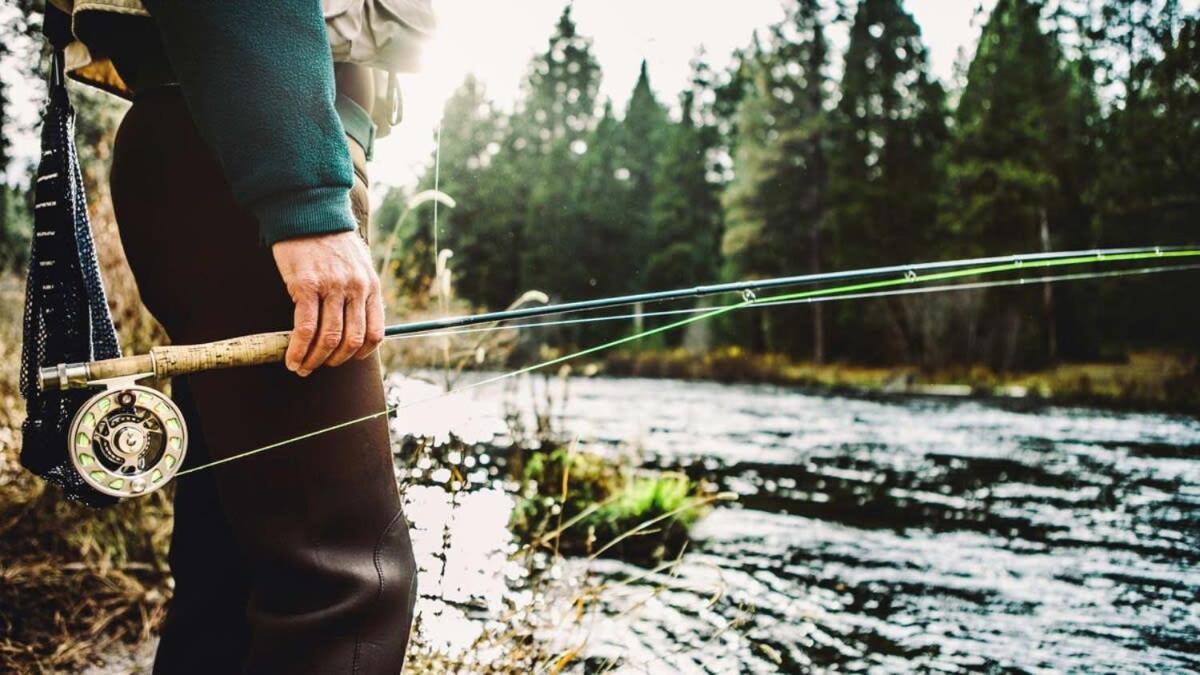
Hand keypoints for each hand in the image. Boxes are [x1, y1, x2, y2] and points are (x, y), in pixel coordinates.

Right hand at [271, 231, 383, 375]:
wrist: (308, 213)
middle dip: (335, 361)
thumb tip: (355, 325)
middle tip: (319, 365)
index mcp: (370, 286)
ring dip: (315, 360)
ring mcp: (332, 288)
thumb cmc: (330, 242)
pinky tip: (291, 358)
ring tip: (302, 367)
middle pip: (352, 341)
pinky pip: (305, 328)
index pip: (375, 333)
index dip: (361, 354)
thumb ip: (359, 293)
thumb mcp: (358, 265)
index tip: (346, 359)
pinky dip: (298, 349)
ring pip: (329, 339)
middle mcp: (356, 289)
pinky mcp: (306, 285)